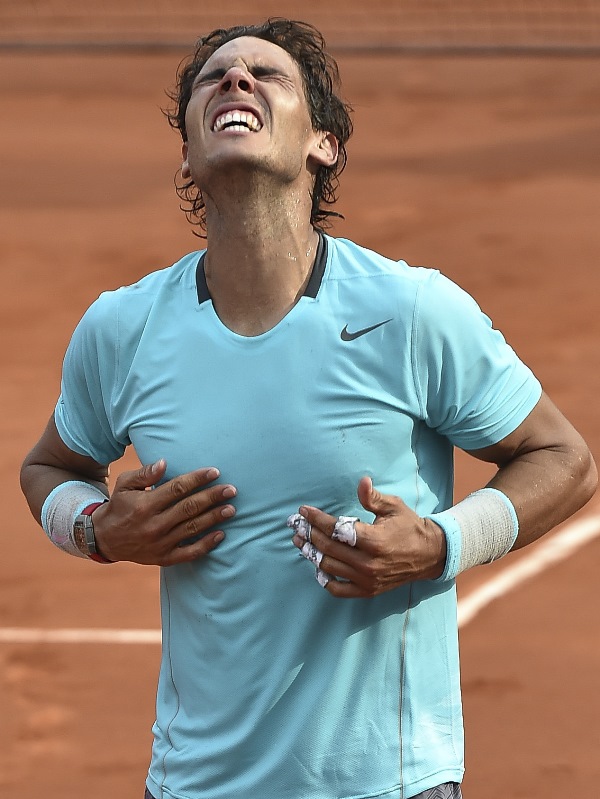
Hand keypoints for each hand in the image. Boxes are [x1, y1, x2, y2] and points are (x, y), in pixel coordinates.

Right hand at [92, 460, 235, 565]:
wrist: (105, 539)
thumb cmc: (120, 505)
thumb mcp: (124, 485)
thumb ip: (144, 474)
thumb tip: (164, 463)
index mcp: (145, 505)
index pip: (177, 489)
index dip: (197, 479)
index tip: (215, 472)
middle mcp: (154, 525)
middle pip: (189, 508)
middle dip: (213, 497)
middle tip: (232, 489)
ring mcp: (160, 543)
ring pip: (193, 529)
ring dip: (214, 518)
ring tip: (231, 508)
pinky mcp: (164, 558)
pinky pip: (190, 553)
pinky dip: (206, 545)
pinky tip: (221, 534)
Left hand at [291, 477, 445, 597]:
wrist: (429, 554)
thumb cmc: (408, 526)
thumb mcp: (394, 507)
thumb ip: (373, 497)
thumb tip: (362, 482)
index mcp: (374, 540)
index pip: (336, 529)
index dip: (317, 519)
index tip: (304, 511)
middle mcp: (368, 563)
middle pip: (328, 547)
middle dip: (309, 534)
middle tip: (297, 525)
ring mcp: (367, 580)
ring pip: (329, 567)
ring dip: (311, 554)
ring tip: (300, 542)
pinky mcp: (367, 590)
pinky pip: (339, 589)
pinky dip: (325, 580)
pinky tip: (317, 567)